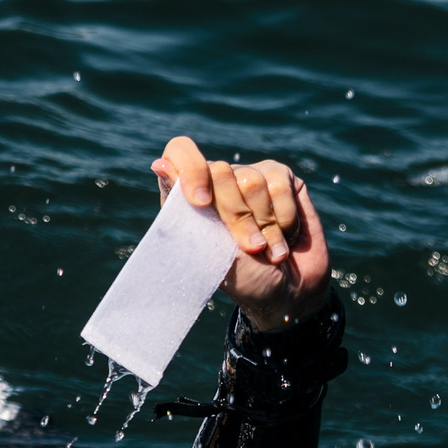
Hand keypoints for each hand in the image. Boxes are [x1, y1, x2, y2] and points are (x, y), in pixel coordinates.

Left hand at [152, 136, 333, 330]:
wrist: (288, 295)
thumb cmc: (243, 278)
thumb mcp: (209, 250)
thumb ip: (186, 208)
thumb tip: (159, 164)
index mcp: (191, 196)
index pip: (180, 152)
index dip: (190, 170)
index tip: (201, 203)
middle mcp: (220, 181)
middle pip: (220, 171)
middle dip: (236, 217)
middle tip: (250, 248)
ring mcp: (252, 177)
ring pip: (253, 181)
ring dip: (265, 225)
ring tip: (269, 250)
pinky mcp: (283, 181)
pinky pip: (281, 186)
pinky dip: (284, 219)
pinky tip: (286, 236)